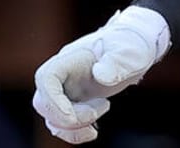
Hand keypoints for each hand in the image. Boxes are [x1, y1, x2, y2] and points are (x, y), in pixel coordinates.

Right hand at [31, 6, 169, 143]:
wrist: (135, 49)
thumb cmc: (130, 45)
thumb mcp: (129, 51)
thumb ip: (116, 61)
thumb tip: (101, 75)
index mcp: (70, 58)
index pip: (46, 78)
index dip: (53, 101)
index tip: (72, 116)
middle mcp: (61, 76)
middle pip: (44, 103)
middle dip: (70, 117)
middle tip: (103, 106)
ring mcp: (64, 91)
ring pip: (51, 118)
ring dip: (74, 127)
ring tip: (104, 108)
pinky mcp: (72, 104)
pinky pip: (62, 125)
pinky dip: (75, 133)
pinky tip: (93, 131)